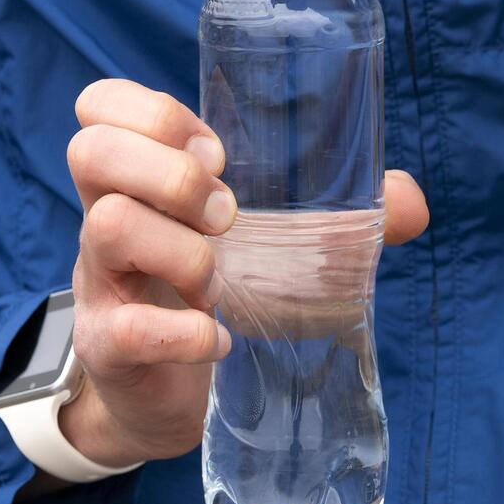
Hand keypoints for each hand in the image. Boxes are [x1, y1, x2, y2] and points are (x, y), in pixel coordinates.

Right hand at [47, 79, 427, 477]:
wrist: (171, 398)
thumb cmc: (218, 296)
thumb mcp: (270, 247)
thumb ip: (338, 218)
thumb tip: (412, 200)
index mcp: (139, 178)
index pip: (101, 105)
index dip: (156, 113)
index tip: (218, 155)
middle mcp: (105, 217)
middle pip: (92, 149)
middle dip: (174, 174)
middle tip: (228, 217)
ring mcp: (100, 282)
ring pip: (110, 226)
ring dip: (184, 251)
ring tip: (220, 284)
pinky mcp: (108, 346)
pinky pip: (128, 327)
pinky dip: (187, 332)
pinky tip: (220, 340)